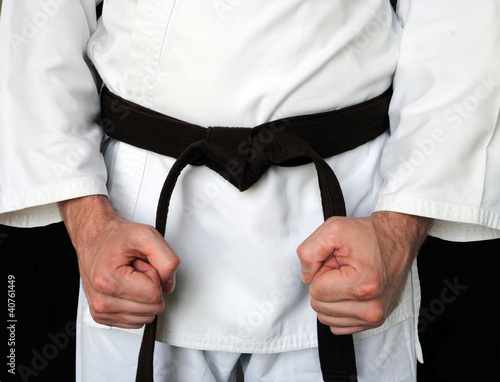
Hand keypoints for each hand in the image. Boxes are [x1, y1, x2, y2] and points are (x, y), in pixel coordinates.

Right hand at [60, 195, 179, 328]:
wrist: (94, 238)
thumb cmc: (116, 237)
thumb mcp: (148, 236)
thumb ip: (167, 260)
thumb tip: (169, 285)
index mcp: (110, 281)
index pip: (155, 294)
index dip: (154, 276)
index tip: (140, 264)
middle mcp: (102, 301)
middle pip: (152, 308)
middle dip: (150, 287)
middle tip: (135, 269)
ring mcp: (100, 311)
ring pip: (146, 317)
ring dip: (143, 296)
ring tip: (130, 277)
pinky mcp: (102, 317)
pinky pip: (136, 321)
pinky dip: (136, 304)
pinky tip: (125, 287)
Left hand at [297, 211, 428, 334]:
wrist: (395, 240)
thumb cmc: (366, 235)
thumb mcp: (332, 230)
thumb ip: (309, 252)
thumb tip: (306, 276)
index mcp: (362, 286)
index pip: (315, 289)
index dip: (321, 271)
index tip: (337, 261)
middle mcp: (371, 308)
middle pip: (319, 305)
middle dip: (326, 284)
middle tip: (342, 269)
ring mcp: (374, 318)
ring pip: (325, 316)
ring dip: (331, 296)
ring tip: (348, 278)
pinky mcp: (373, 323)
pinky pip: (337, 325)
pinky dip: (338, 307)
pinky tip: (351, 291)